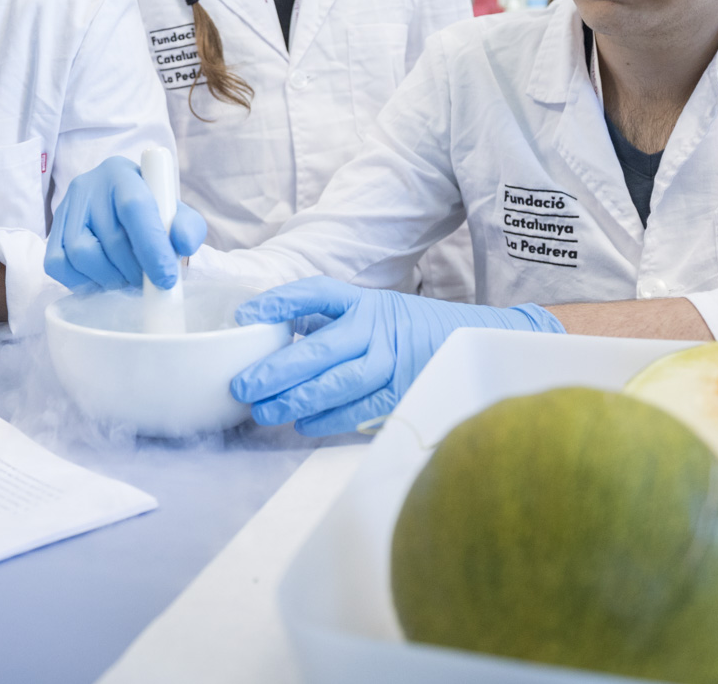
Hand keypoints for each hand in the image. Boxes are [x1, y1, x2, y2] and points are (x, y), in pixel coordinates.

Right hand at [45, 156, 206, 292]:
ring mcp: (65, 208)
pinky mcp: (51, 231)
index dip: (151, 247)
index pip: (135, 208)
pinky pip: (57, 264)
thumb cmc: (150, 212)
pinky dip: (81, 281)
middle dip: (134, 271)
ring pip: (81, 253)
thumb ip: (187, 227)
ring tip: (126, 279)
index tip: (166, 279)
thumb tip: (181, 243)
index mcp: (122, 173)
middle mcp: (88, 185)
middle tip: (147, 282)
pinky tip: (101, 278)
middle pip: (110, 238)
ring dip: (109, 278)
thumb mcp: (176, 214)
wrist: (117, 209)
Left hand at [229, 278, 564, 435]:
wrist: (475, 342)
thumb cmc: (408, 329)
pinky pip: (361, 409)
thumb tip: (269, 335)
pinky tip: (304, 424)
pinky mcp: (405, 390)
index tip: (245, 314)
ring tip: (264, 412)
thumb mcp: (370, 311)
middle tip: (243, 386)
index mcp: (363, 301)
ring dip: (297, 400)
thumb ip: (327, 323)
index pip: (316, 293)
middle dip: (276, 370)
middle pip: (320, 349)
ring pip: (339, 383)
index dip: (279, 302)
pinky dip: (330, 419)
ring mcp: (393, 361)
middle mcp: (377, 327)